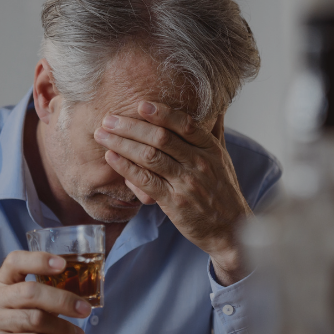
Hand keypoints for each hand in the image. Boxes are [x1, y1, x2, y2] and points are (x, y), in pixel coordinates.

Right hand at [0, 251, 91, 333]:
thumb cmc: (5, 328)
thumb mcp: (13, 306)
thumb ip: (36, 297)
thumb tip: (76, 297)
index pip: (15, 261)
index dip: (39, 260)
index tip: (63, 265)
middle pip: (31, 292)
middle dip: (63, 300)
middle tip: (85, 310)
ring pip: (36, 320)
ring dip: (64, 328)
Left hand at [94, 101, 252, 284]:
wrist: (231, 229)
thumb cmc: (223, 192)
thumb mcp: (223, 159)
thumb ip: (215, 131)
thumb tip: (216, 105)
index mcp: (210, 149)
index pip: (184, 124)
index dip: (161, 113)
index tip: (140, 104)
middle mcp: (199, 163)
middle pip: (161, 138)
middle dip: (130, 126)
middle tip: (108, 119)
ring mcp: (186, 183)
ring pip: (150, 156)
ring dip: (122, 143)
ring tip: (102, 135)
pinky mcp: (174, 202)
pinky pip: (146, 181)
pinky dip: (126, 168)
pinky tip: (111, 157)